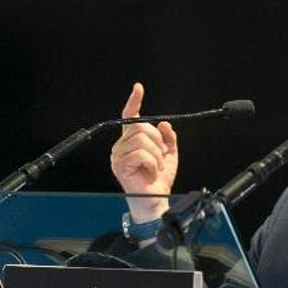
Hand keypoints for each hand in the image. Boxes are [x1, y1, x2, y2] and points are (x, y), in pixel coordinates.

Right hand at [110, 83, 177, 220]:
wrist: (155, 199)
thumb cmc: (158, 179)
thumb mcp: (169, 154)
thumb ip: (168, 138)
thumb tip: (164, 124)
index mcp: (131, 141)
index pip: (130, 116)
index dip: (134, 101)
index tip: (138, 89)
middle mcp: (122, 145)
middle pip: (140, 127)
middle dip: (157, 141)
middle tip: (160, 156)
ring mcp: (118, 155)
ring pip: (142, 140)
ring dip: (156, 154)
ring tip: (156, 166)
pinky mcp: (120, 166)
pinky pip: (141, 154)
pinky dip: (152, 163)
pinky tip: (151, 172)